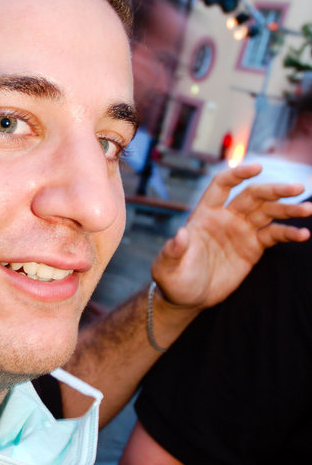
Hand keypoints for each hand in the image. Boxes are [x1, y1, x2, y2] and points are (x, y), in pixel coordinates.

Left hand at [151, 163, 311, 312]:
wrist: (188, 296)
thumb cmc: (174, 278)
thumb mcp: (167, 266)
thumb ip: (173, 250)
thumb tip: (179, 235)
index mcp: (205, 214)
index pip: (222, 185)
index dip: (237, 174)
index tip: (257, 168)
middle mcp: (226, 217)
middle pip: (253, 196)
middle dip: (274, 190)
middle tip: (297, 187)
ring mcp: (241, 231)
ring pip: (268, 212)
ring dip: (288, 208)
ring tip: (308, 209)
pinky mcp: (253, 247)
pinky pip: (274, 235)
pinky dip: (289, 233)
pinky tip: (303, 234)